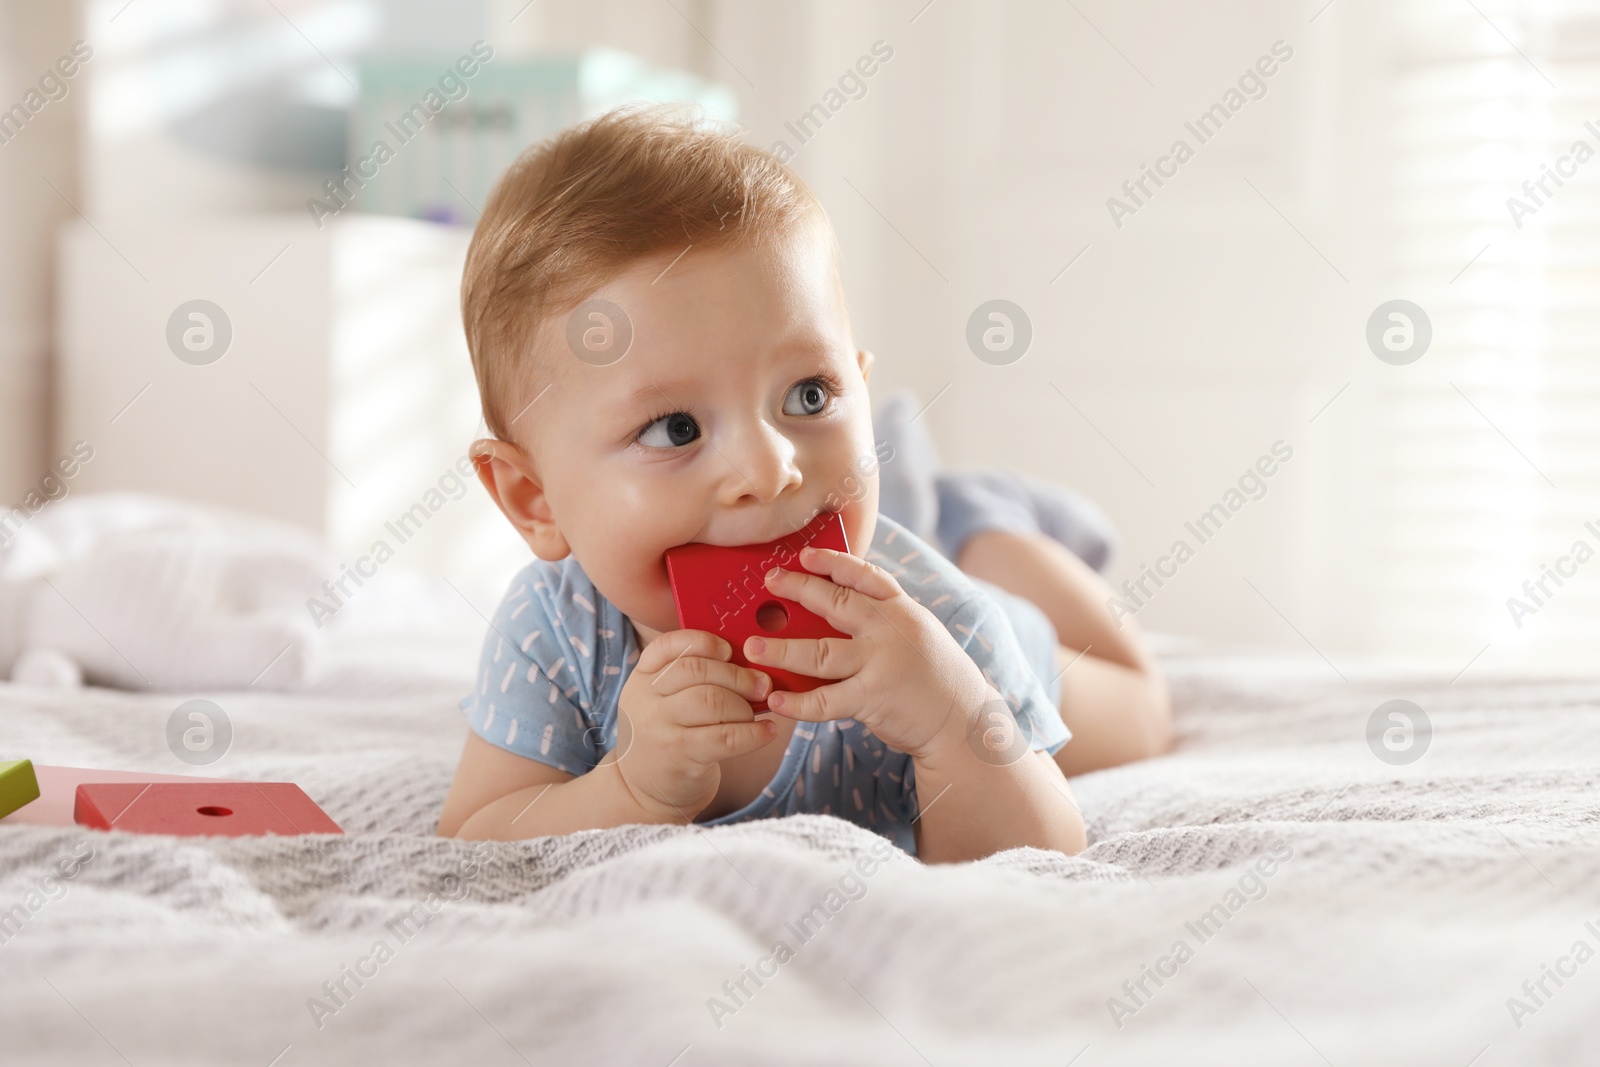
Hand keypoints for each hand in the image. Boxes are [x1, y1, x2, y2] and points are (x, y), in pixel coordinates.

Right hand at [612, 628, 775, 821]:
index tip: (729, 650)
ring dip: (744, 705)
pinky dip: (754, 733)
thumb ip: (691, 679)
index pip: (669, 645)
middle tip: (762, 684)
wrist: (642, 792)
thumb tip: (750, 662)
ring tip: (758, 712)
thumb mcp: (663, 702)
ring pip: (712, 700)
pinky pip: (726, 736)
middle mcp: (646, 698)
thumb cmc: (667, 738)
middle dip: (737, 674)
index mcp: (643, 677)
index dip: (703, 641)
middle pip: (697, 670)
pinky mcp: (680, 755)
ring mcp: (660, 727)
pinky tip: (767, 732)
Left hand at [742, 546, 992, 759]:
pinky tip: (775, 700)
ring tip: (753, 646)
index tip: (804, 554)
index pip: (865, 576)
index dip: (833, 562)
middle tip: (769, 581)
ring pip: (820, 652)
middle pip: (836, 604)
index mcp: (901, 610)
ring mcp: (880, 663)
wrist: (965, 720)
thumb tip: (833, 607)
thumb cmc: (934, 675)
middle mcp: (890, 630)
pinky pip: (826, 700)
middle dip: (798, 590)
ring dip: (782, 649)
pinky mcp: (873, 698)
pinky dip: (797, 703)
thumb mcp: (917, 633)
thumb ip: (882, 619)